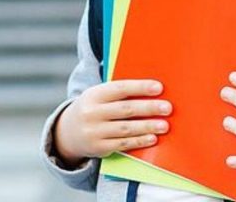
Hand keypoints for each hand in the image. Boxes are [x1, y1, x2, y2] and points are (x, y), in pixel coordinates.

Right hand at [53, 79, 172, 166]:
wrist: (68, 132)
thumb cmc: (94, 109)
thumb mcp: (99, 96)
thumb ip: (119, 93)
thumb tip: (151, 90)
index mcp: (94, 94)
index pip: (119, 88)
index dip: (139, 87)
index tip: (159, 87)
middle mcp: (92, 112)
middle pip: (125, 109)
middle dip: (148, 108)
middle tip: (167, 108)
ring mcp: (94, 131)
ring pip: (125, 128)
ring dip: (147, 127)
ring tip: (164, 125)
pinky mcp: (98, 147)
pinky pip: (122, 144)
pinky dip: (138, 141)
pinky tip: (152, 139)